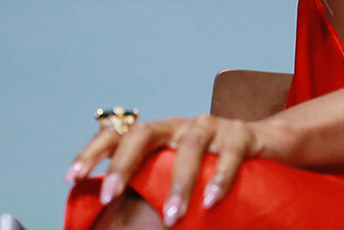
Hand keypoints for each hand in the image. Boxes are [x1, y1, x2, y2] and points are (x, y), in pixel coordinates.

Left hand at [67, 114, 274, 226]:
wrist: (270, 146)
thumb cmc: (217, 165)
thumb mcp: (181, 172)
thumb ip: (154, 185)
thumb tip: (114, 216)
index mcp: (162, 134)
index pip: (120, 134)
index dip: (94, 152)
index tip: (73, 177)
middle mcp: (182, 125)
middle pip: (145, 133)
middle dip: (123, 164)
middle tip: (109, 195)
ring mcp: (213, 127)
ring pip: (189, 148)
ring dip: (178, 183)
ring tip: (171, 217)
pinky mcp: (242, 135)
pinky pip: (229, 156)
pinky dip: (219, 179)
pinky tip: (210, 201)